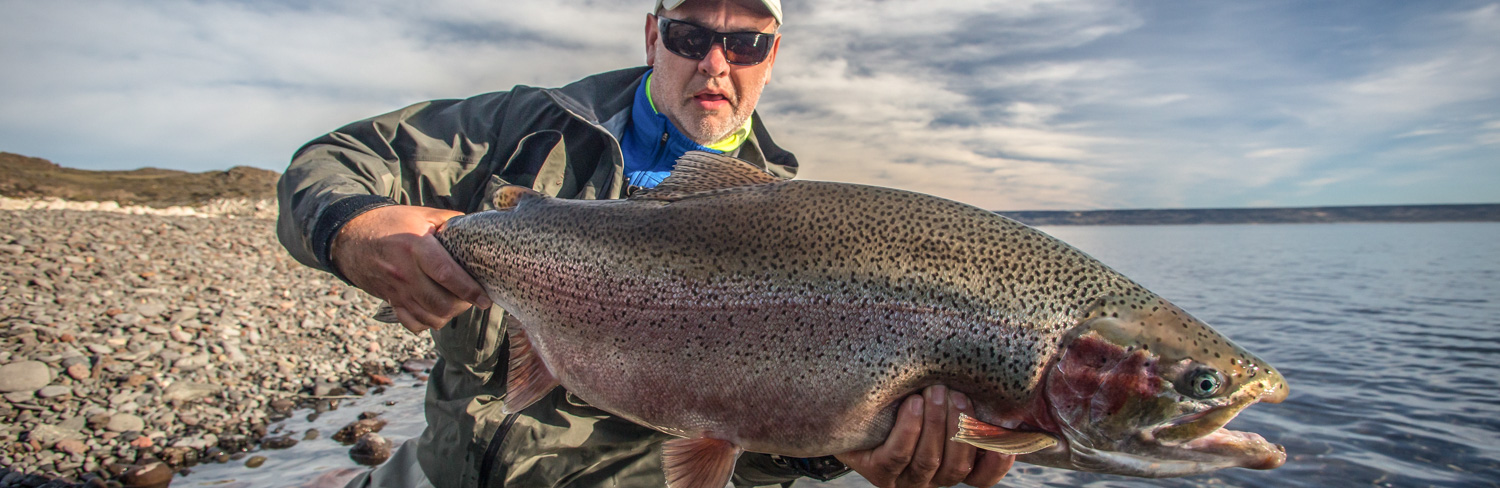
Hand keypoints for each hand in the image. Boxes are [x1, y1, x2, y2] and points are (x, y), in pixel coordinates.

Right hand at [332, 205, 491, 332]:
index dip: (469, 290)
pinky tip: (436, 311)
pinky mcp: (390, 299)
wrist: (351, 237)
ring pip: (429, 317)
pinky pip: (412, 323)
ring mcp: (396, 289)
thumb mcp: (420, 215)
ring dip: (448, 315)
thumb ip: (449, 221)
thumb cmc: (390, 223)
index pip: (446, 275)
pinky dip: (428, 322)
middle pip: (440, 303)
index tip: (485, 299)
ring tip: (457, 304)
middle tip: (473, 299)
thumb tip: (475, 230)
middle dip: (462, 305)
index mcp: (415, 247)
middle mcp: (405, 272)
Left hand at [836, 386, 1014, 487]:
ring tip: (935, 391)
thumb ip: (962, 402)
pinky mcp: (879, 472)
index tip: (1006, 433)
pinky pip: (898, 454)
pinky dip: (909, 427)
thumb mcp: (938, 401)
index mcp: (951, 466)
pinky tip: (912, 404)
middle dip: (961, 427)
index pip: (981, 477)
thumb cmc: (906, 398)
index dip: (996, 462)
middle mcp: (932, 478)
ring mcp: (905, 478)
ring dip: (936, 423)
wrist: (853, 405)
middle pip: (957, 465)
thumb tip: (1001, 387)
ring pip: (929, 459)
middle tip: (956, 394)